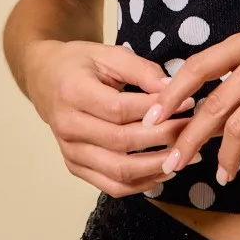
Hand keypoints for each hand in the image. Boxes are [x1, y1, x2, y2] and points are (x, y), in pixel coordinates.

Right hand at [24, 39, 201, 196]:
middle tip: (193, 131)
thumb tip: (173, 88)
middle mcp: (67, 126)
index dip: (156, 110)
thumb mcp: (109, 54)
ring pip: (117, 171)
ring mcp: (69, 151)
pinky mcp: (75, 166)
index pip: (120, 109)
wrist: (46, 79)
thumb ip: (141, 70)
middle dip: (162, 138)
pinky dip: (140, 184)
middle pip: (121, 142)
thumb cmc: (80, 63)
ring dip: (156, 167)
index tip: (188, 104)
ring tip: (186, 156)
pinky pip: (110, 186)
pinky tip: (164, 172)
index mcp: (73, 92)